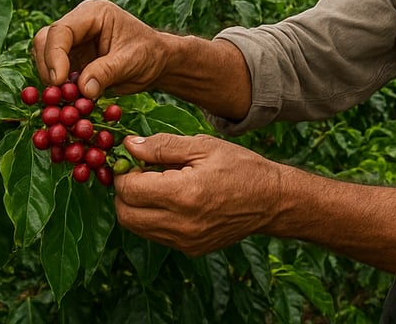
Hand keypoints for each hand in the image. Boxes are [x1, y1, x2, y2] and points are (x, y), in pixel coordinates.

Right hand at [31, 0, 168, 98]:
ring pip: (45, 58)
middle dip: (48, 68)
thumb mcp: (131, 61)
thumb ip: (107, 72)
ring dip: (52, 82)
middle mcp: (78, 25)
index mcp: (93, 13)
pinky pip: (55, 74)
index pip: (61, 30)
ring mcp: (73, 43)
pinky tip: (72, 102)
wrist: (157, 62)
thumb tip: (83, 90)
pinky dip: (59, 90)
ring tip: (69, 100)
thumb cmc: (149, 54)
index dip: (54, 55)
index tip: (59, 81)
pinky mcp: (72, 61)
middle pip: (45, 41)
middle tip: (59, 95)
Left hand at [114, 133, 282, 255]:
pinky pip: (156, 235)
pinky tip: (172, 200)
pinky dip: (153, 218)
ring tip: (157, 185)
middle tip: (140, 173)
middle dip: (123, 192)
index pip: (128, 189)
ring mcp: (185, 241)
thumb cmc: (240, 167)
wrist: (272, 201)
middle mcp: (181, 224)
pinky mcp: (190, 250)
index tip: (134, 160)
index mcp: (183, 194)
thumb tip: (128, 145)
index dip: (124, 171)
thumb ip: (162, 146)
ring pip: (137, 227)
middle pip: (125, 214)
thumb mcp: (203, 146)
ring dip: (136, 206)